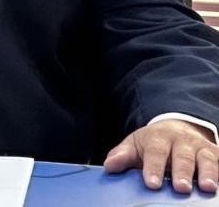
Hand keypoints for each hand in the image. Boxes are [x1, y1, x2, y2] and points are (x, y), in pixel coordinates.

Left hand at [104, 119, 218, 193]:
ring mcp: (201, 148)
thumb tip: (109, 167)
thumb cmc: (153, 144)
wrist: (176, 129)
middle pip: (182, 156)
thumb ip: (123, 156)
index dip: (154, 168)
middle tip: (180, 188)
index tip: (151, 184)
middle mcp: (181, 141)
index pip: (155, 152)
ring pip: (206, 159)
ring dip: (208, 173)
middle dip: (182, 172)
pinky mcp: (216, 155)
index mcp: (158, 137)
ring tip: (207, 188)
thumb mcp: (135, 145)